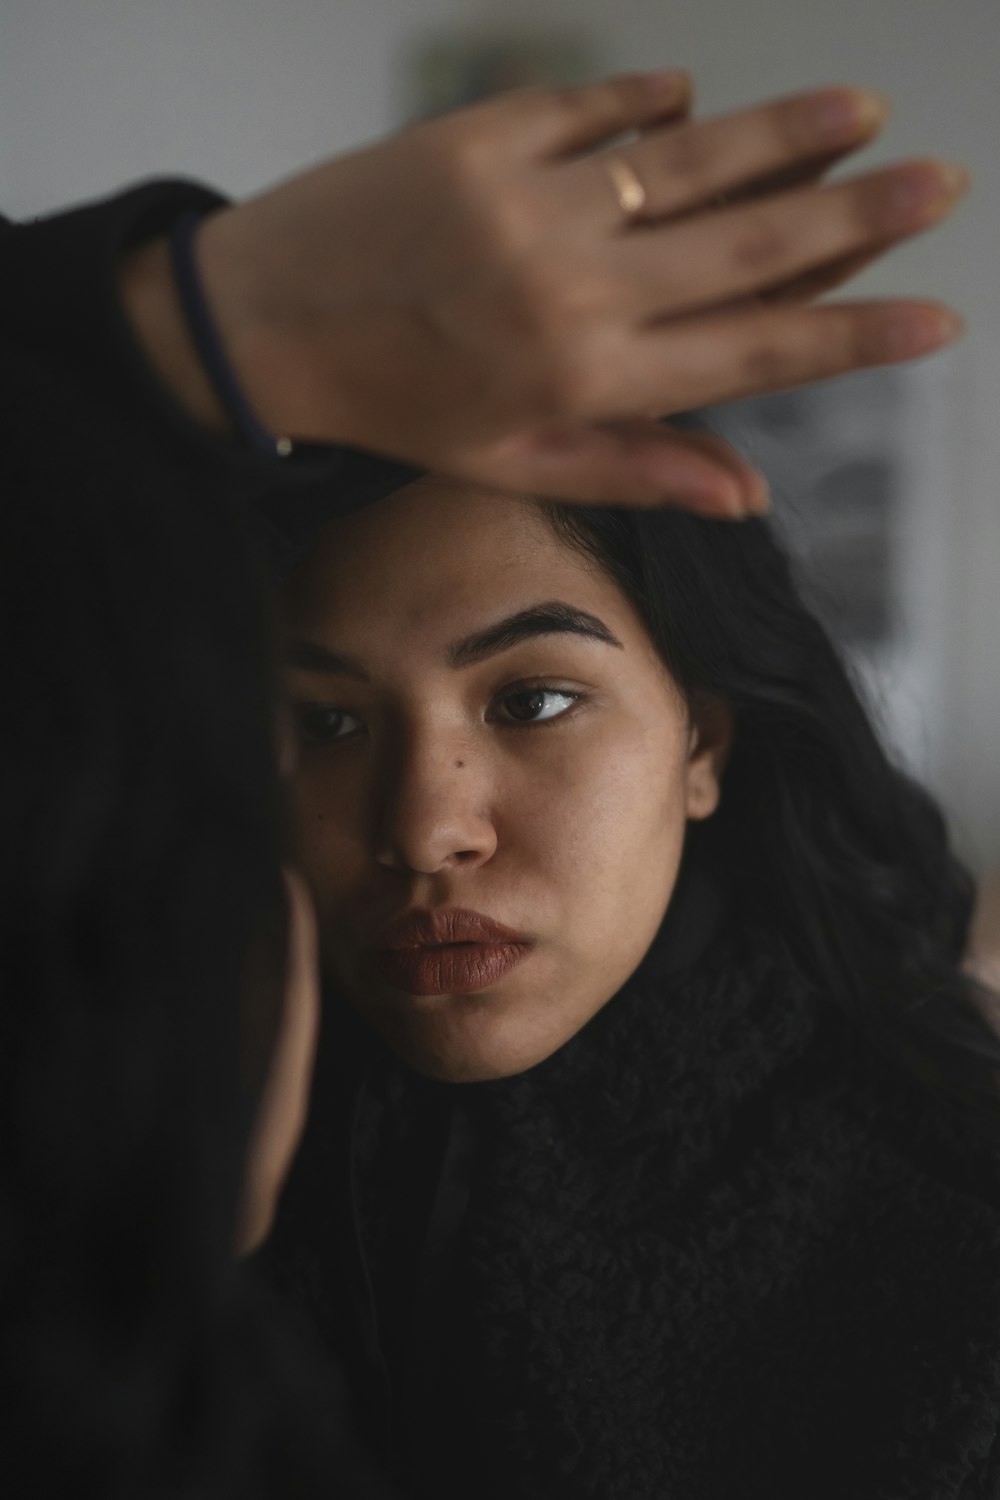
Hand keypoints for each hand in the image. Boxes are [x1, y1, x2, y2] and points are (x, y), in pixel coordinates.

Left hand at [128, 72, 968, 514]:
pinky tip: (694, 97)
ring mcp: (533, 201)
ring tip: (861, 116)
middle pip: (748, 247)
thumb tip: (747, 492)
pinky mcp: (484, 135)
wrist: (260, 325)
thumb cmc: (393, 407)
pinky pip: (597, 104)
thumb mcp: (512, 465)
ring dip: (786, 136)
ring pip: (691, 163)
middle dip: (858, 218)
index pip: (753, 354)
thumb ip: (635, 467)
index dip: (852, 337)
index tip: (933, 321)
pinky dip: (651, 99)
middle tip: (940, 185)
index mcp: (589, 379)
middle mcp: (576, 287)